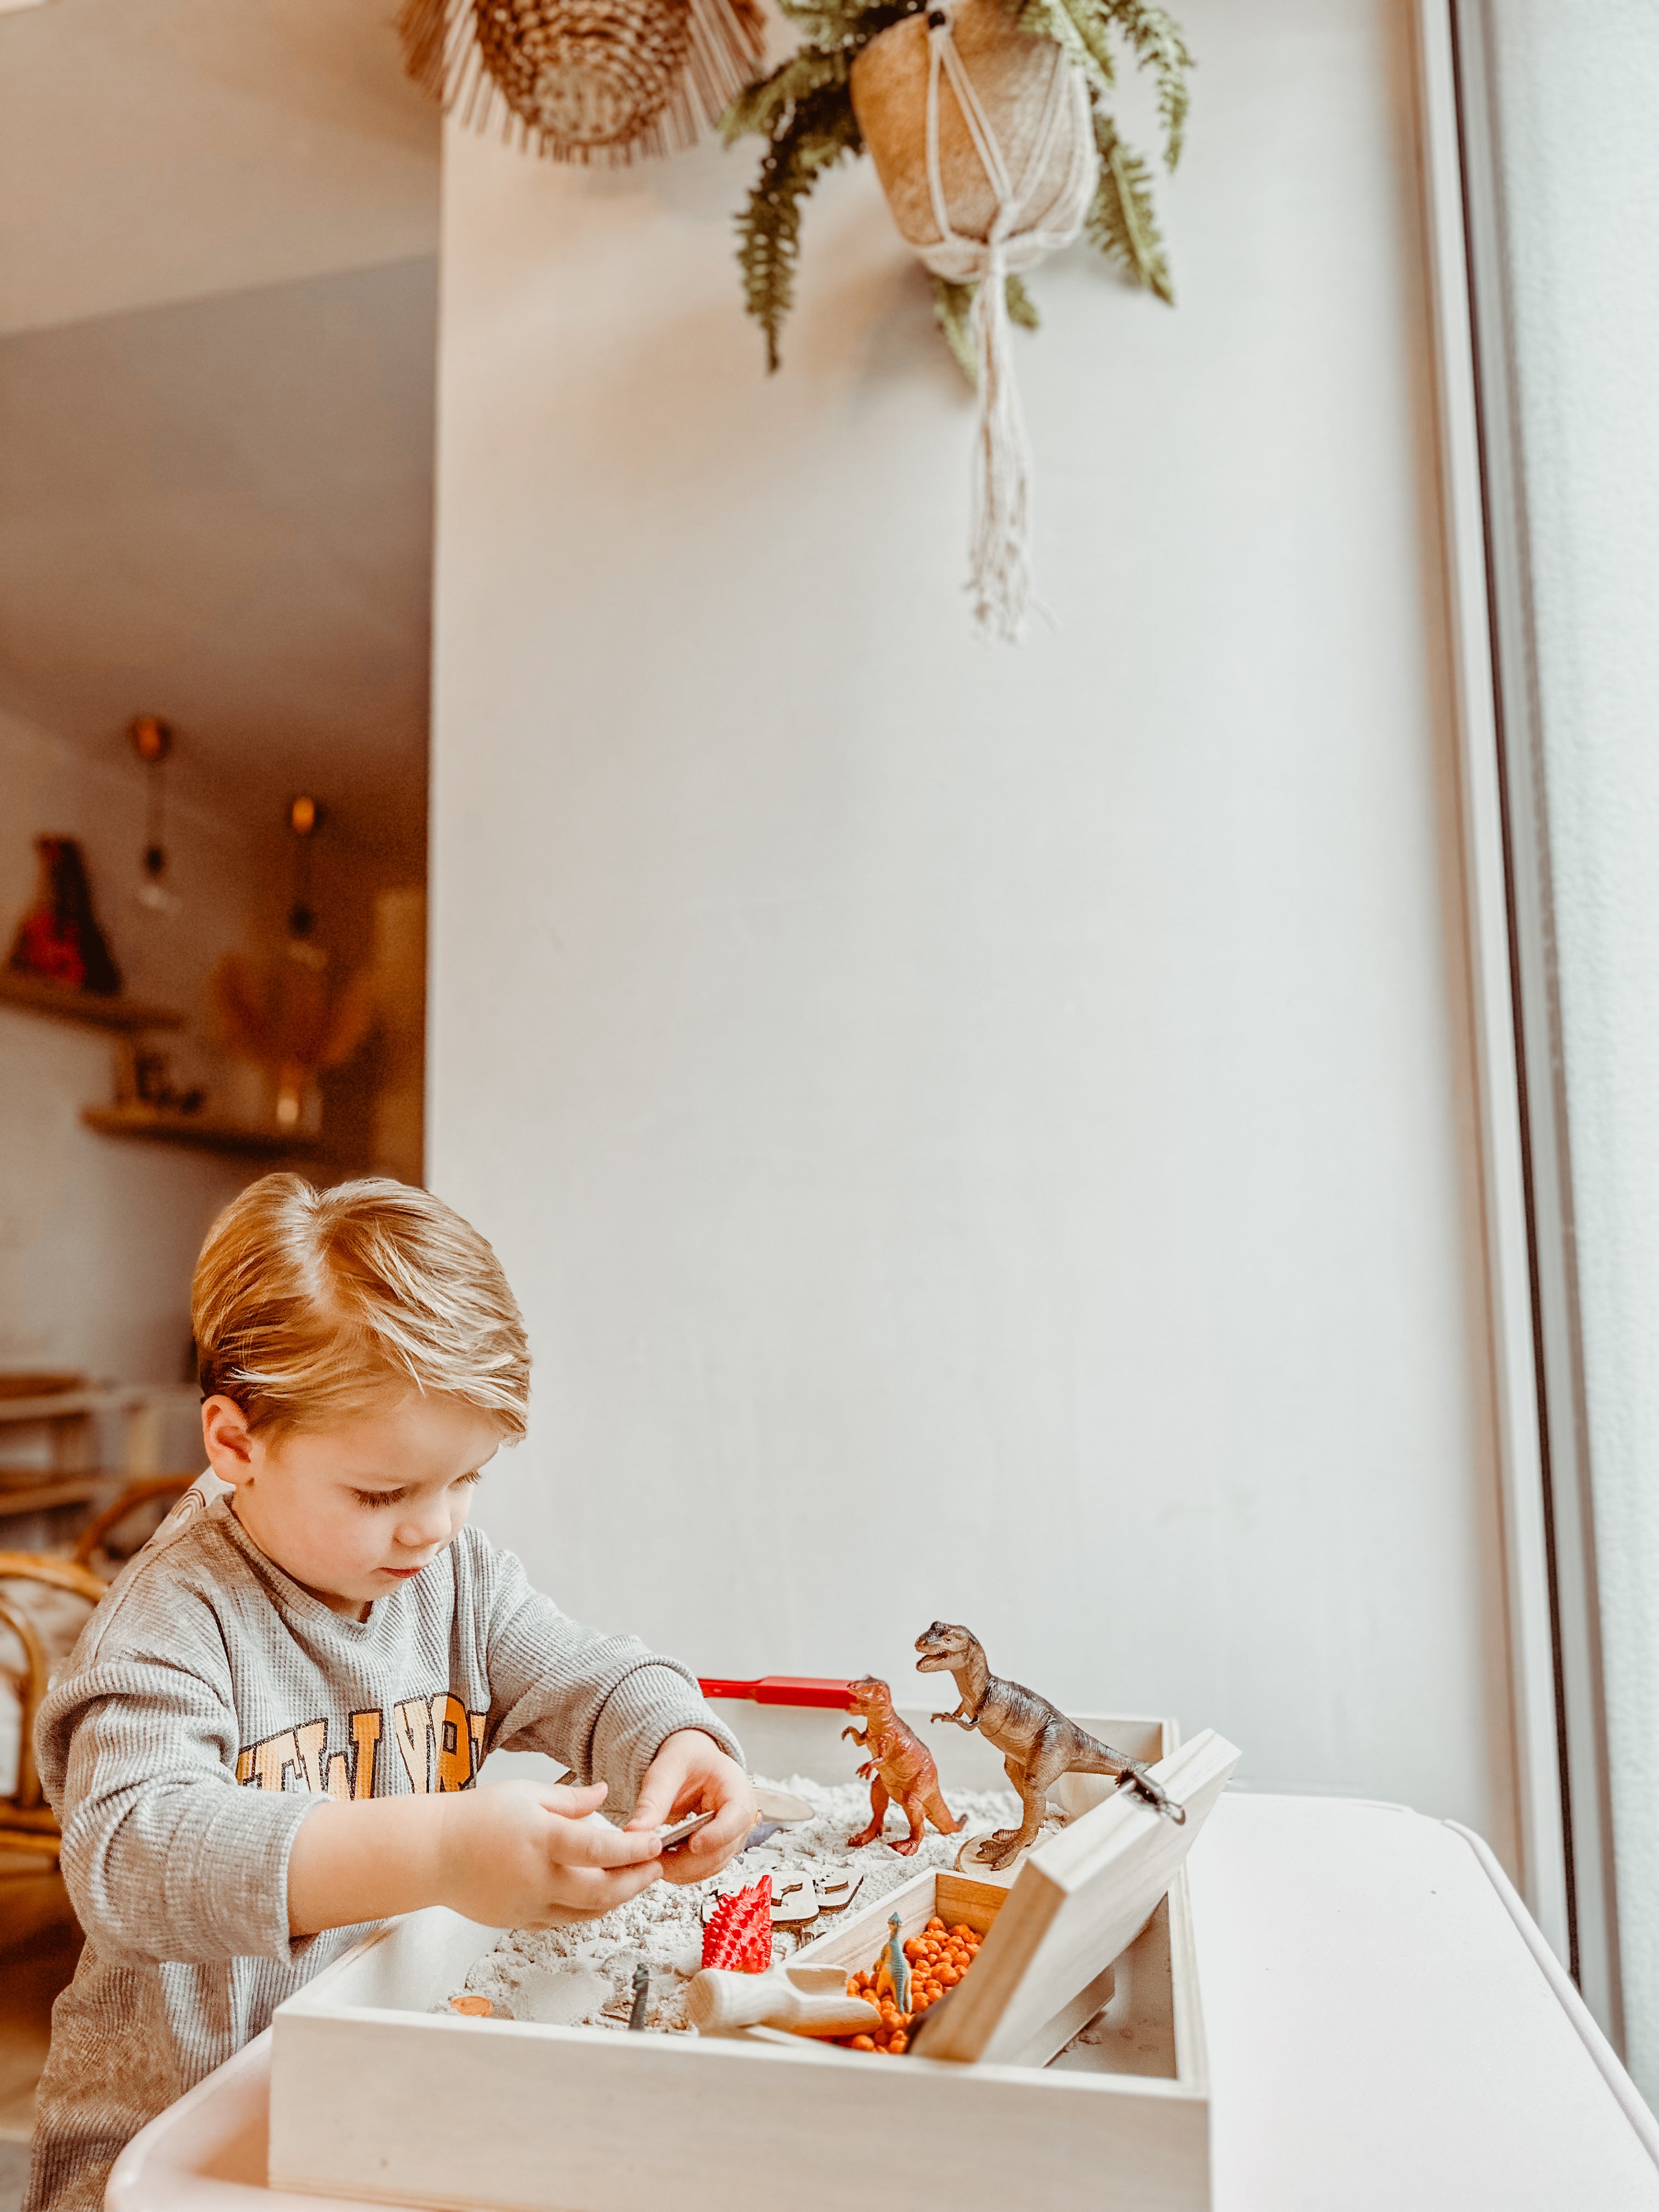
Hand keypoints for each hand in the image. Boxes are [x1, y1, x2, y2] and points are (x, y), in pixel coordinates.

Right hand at [435, 1779, 662, 1927]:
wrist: (433, 1853)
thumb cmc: (475, 1818)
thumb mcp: (526, 1793)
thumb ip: (571, 1800)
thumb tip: (604, 1796)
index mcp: (542, 1839)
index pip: (599, 1848)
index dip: (634, 1848)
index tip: (656, 1843)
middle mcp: (538, 1877)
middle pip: (602, 1891)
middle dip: (637, 1882)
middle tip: (656, 1868)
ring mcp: (529, 1905)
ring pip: (587, 1912)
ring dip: (617, 1899)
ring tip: (634, 1881)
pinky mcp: (520, 1921)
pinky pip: (564, 1921)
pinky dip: (587, 1910)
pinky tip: (599, 1895)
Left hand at [627, 1729, 754, 1887]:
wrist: (691, 1763)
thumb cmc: (686, 1760)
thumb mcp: (666, 1771)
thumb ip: (653, 1801)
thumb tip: (635, 1831)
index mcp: (736, 1788)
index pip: (738, 1816)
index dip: (718, 1835)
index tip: (692, 1844)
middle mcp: (740, 1817)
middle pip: (724, 1849)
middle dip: (689, 1860)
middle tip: (656, 1859)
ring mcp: (732, 1837)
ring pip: (713, 1865)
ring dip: (683, 1869)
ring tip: (652, 1861)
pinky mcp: (718, 1850)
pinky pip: (704, 1869)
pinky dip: (682, 1871)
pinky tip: (661, 1862)